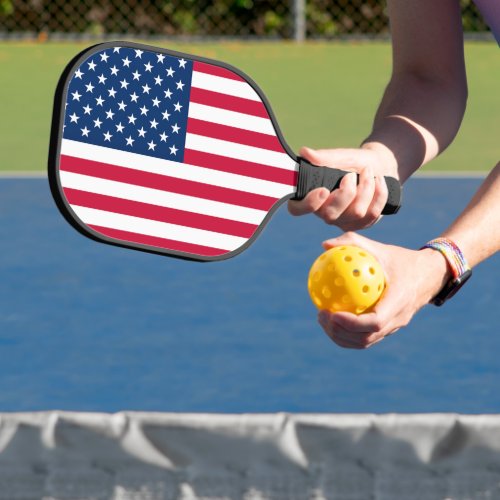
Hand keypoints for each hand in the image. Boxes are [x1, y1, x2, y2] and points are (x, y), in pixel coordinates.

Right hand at [288, 145, 397, 230]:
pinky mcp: (361, 224)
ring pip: (356, 213)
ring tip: (368, 172)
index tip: (323, 190)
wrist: (379, 166)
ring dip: (366, 188)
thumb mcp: (341, 156)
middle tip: (351, 175)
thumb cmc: (354, 162)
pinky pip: (372, 214)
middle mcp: (324, 212)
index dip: (308, 204)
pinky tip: (379, 181)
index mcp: (311, 196)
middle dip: (346, 193)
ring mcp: (343, 221)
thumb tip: (305, 152)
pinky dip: (379, 193)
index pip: (297, 209)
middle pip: (330, 215)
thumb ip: (324, 157)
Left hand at [316, 232, 450, 348]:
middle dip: (340, 332)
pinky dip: (347, 334)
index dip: (352, 323)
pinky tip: (331, 319)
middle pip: (366, 338)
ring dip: (341, 336)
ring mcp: (394, 327)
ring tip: (322, 319)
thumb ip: (353, 243)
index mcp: (399, 301)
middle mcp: (398, 319)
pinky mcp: (389, 329)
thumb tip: (324, 245)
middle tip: (321, 314)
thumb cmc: (401, 259)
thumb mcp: (380, 248)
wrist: (429, 275)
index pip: (375, 322)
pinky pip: (366, 337)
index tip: (332, 313)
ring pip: (365, 342)